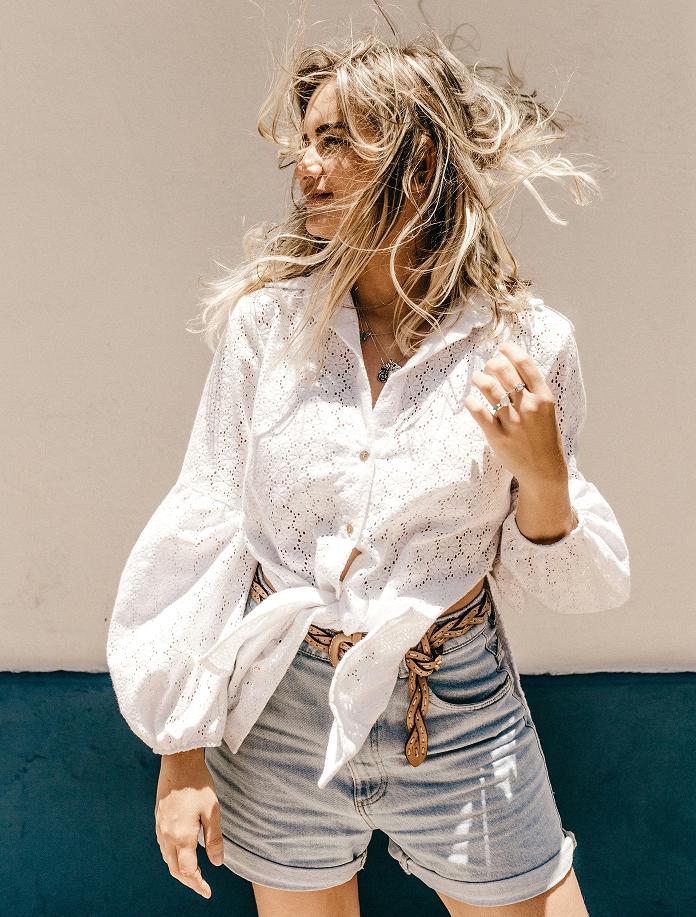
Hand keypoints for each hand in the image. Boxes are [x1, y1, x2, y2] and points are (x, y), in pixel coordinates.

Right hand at [155, 750, 224, 899]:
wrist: (178, 761)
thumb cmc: (199, 784)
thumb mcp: (212, 811)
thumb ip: (214, 839)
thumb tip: (217, 863)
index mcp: (181, 836)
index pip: (187, 871)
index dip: (197, 884)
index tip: (207, 892)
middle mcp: (167, 835)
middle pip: (174, 869)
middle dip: (188, 881)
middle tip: (202, 886)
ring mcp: (160, 827)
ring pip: (167, 859)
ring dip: (179, 870)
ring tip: (194, 874)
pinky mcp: (158, 819)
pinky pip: (163, 847)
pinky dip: (172, 857)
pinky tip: (181, 853)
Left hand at [462, 341, 568, 486]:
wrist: (544, 471)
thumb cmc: (544, 438)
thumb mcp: (547, 411)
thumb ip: (533, 392)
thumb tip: (513, 368)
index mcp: (544, 397)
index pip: (526, 364)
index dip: (511, 351)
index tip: (502, 347)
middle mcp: (529, 406)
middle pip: (505, 372)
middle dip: (492, 364)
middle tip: (488, 367)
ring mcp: (513, 421)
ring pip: (490, 388)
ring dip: (479, 378)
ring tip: (477, 379)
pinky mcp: (498, 436)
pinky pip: (479, 413)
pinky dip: (471, 402)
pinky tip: (470, 400)